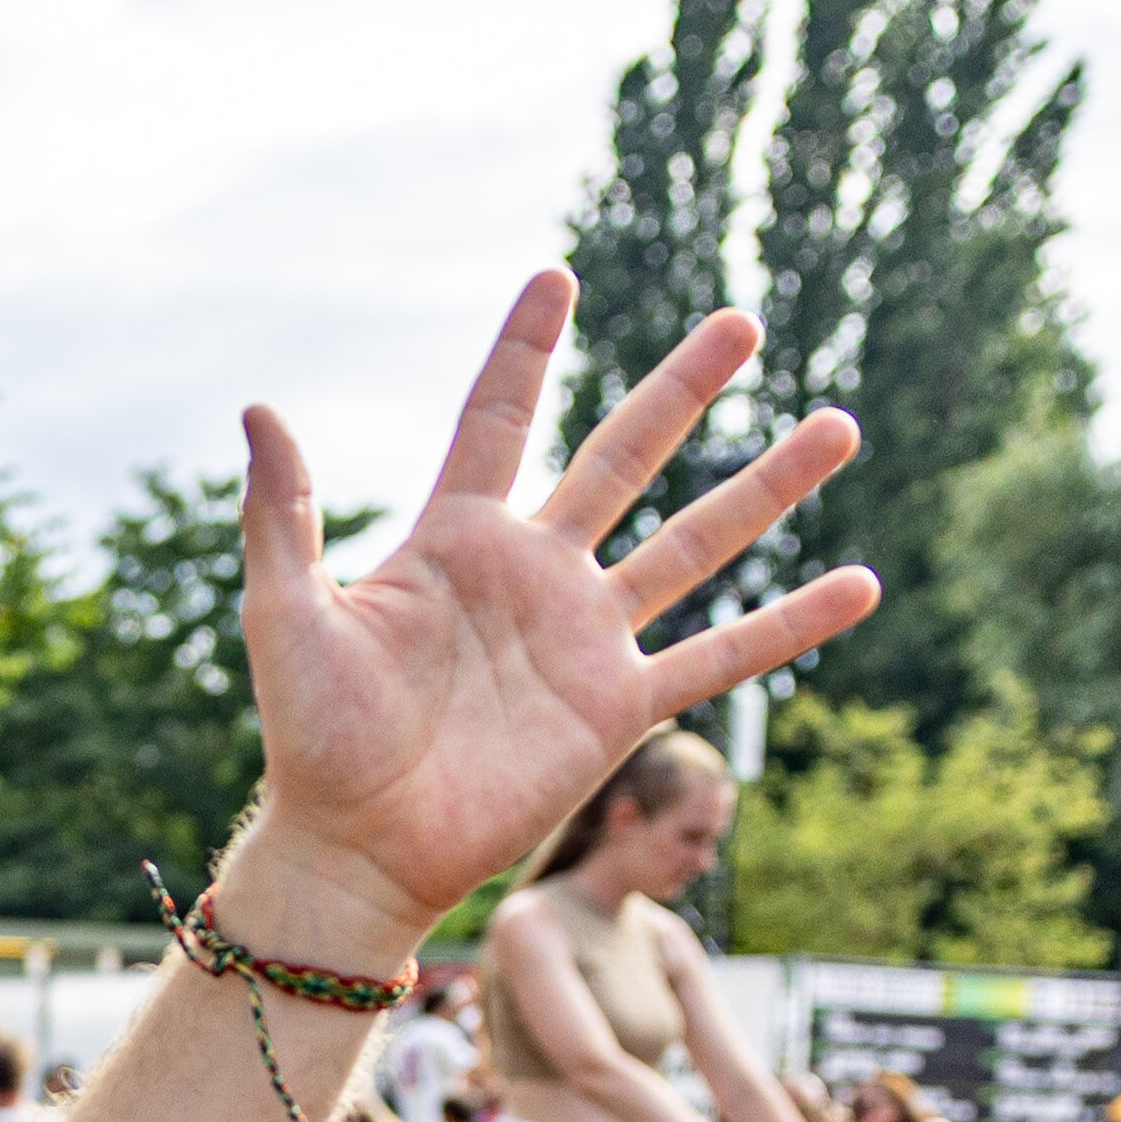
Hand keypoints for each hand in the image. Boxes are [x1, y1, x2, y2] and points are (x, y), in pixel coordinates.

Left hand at [229, 278, 874, 950]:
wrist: (357, 846)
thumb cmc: (311, 736)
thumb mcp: (286, 614)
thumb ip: (281, 514)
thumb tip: (260, 409)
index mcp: (454, 540)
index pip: (497, 421)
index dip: (526, 352)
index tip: (557, 276)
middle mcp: (533, 575)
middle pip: (622, 457)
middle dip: (682, 391)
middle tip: (741, 323)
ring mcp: (584, 638)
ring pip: (695, 544)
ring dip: (766, 486)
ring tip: (840, 425)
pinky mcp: (618, 708)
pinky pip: (721, 655)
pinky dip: (791, 622)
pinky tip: (861, 583)